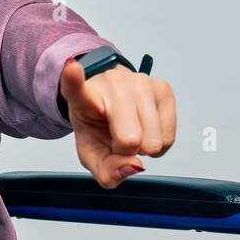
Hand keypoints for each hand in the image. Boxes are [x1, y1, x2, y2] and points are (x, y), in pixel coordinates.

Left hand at [59, 59, 175, 188]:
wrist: (112, 105)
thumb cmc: (98, 126)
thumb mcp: (92, 155)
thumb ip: (106, 171)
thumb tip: (134, 166)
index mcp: (84, 96)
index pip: (76, 87)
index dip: (73, 79)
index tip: (71, 68)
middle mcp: (112, 83)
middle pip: (129, 138)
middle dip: (127, 150)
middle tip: (118, 139)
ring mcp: (139, 82)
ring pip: (153, 139)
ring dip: (144, 146)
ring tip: (132, 132)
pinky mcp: (163, 87)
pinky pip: (168, 137)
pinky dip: (159, 143)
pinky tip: (147, 130)